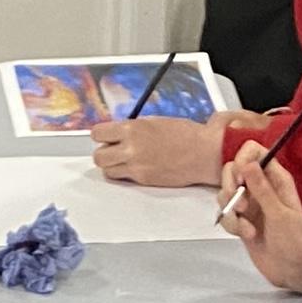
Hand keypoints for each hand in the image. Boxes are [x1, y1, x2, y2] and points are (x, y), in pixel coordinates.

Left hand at [90, 112, 223, 186]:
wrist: (203, 152)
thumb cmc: (186, 135)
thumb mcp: (154, 122)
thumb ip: (133, 129)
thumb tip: (120, 133)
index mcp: (132, 129)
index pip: (98, 134)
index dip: (101, 136)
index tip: (105, 136)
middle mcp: (131, 148)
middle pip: (98, 156)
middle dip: (104, 153)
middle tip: (113, 150)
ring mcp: (136, 167)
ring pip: (108, 171)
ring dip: (113, 166)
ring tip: (125, 160)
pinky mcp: (143, 180)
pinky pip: (124, 179)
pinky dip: (126, 174)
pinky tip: (137, 167)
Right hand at [224, 146, 301, 294]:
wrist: (296, 271)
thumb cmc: (295, 242)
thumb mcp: (279, 214)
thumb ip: (262, 189)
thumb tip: (247, 164)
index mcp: (276, 178)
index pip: (252, 150)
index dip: (242, 160)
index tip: (241, 180)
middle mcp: (261, 187)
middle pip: (231, 170)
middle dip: (229, 186)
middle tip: (240, 206)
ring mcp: (250, 204)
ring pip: (225, 193)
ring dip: (230, 210)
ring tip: (246, 228)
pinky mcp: (242, 221)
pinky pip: (226, 214)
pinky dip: (232, 225)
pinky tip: (247, 236)